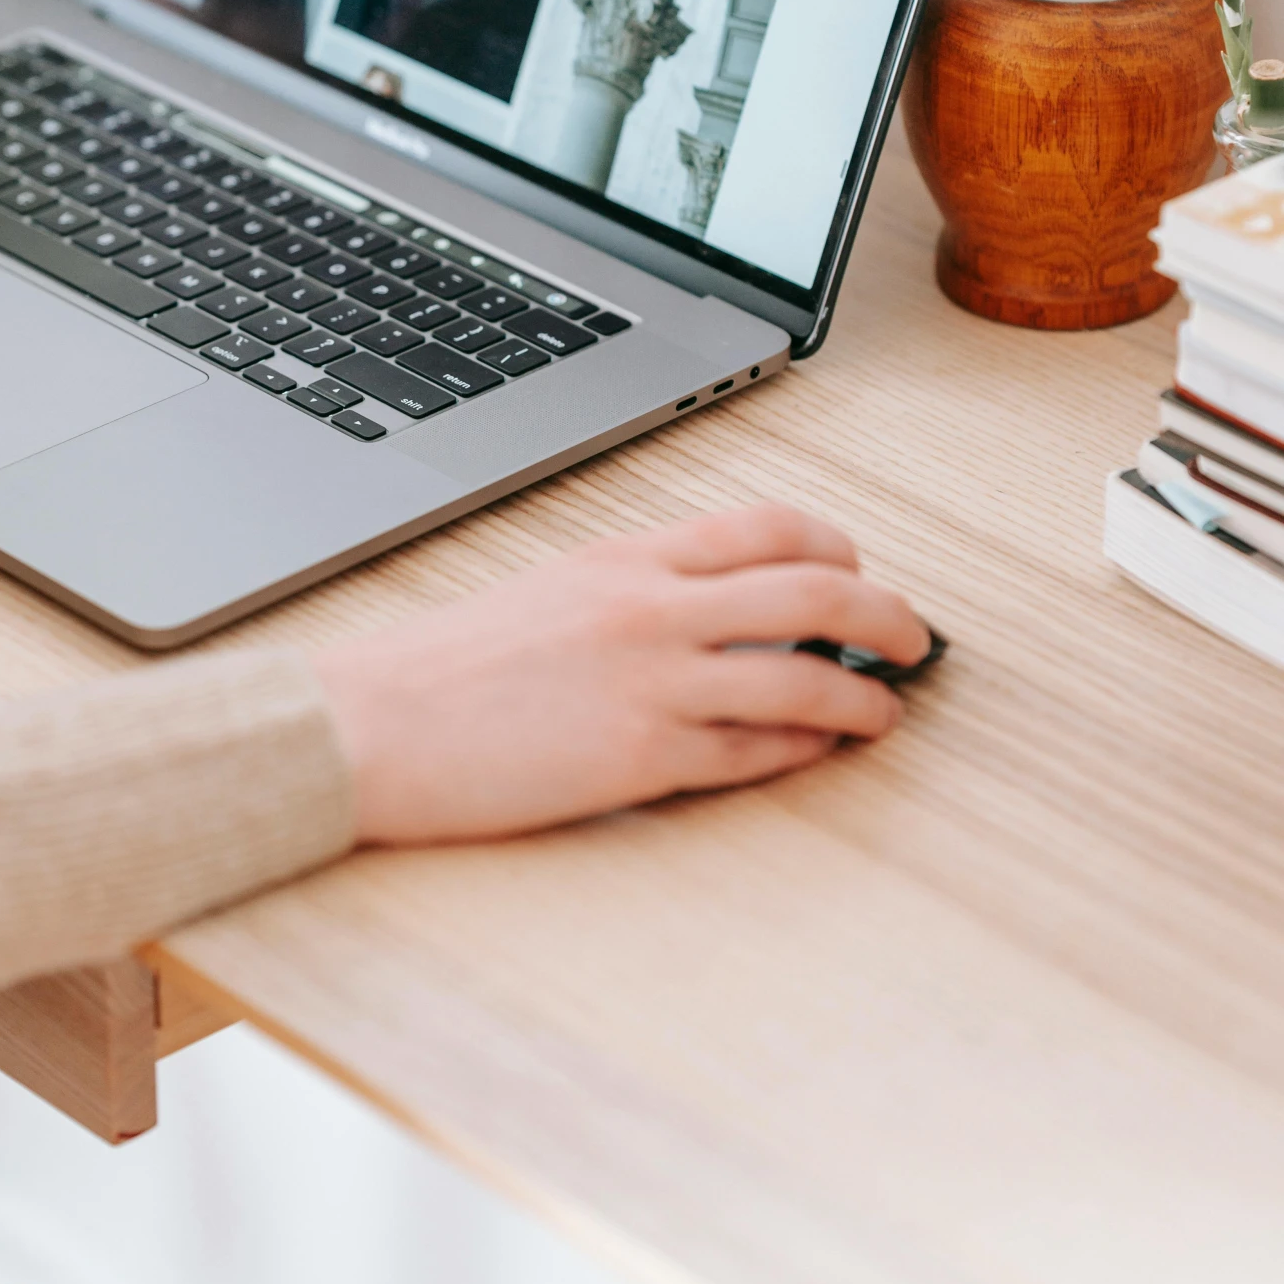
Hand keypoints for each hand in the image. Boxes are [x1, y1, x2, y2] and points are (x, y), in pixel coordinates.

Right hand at [317, 502, 929, 844]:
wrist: (369, 726)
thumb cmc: (447, 667)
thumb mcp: (550, 592)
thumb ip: (635, 590)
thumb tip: (716, 606)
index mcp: (626, 557)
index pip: (766, 526)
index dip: (836, 547)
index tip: (859, 571)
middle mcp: (650, 608)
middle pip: (814, 592)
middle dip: (886, 614)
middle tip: (914, 638)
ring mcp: (650, 683)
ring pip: (803, 677)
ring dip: (866, 694)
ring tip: (888, 708)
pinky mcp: (639, 757)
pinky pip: (754, 751)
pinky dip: (806, 748)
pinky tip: (825, 749)